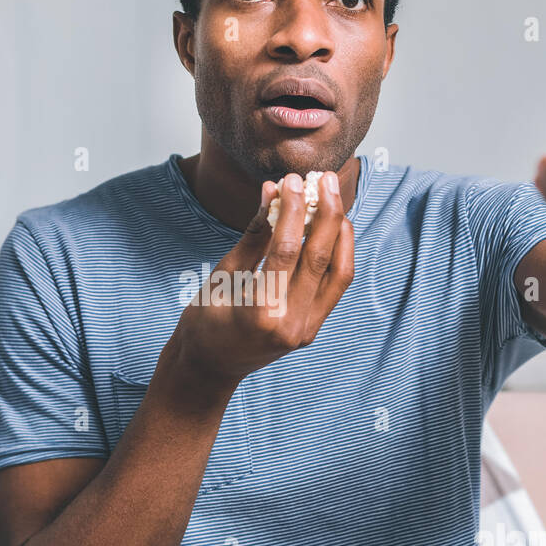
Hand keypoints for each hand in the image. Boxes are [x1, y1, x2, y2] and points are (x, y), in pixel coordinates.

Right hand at [171, 170, 354, 389]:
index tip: (293, 180)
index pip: (285, 250)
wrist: (210, 367)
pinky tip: (333, 227)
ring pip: (339, 272)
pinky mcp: (312, 328)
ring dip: (339, 231)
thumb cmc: (205, 319)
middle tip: (325, 178)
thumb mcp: (222, 275)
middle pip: (320, 258)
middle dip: (326, 212)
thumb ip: (253, 235)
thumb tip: (273, 191)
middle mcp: (290, 325)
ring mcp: (306, 330)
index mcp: (260, 313)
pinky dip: (339, 253)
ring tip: (333, 198)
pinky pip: (335, 285)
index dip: (292, 209)